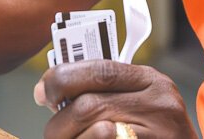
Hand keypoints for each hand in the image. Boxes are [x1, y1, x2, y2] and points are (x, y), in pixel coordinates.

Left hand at [33, 61, 193, 138]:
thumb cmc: (156, 130)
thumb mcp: (141, 100)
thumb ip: (107, 90)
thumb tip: (52, 88)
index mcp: (151, 81)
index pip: (99, 71)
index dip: (62, 79)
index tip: (44, 90)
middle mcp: (159, 105)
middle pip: (90, 106)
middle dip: (60, 120)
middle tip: (53, 130)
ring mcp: (158, 135)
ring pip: (94, 132)